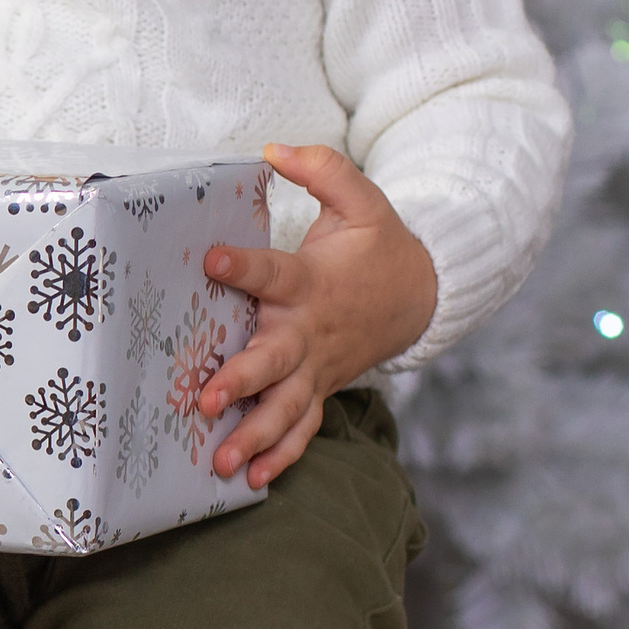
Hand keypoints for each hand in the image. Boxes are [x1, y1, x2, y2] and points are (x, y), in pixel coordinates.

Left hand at [199, 143, 437, 490]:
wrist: (419, 295)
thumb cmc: (377, 245)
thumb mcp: (360, 198)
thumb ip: (321, 168)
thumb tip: (274, 147)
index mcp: (311, 282)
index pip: (272, 271)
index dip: (243, 265)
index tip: (211, 259)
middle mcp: (310, 331)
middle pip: (274, 359)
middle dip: (243, 380)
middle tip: (208, 398)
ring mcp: (316, 367)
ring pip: (286, 407)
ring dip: (256, 435)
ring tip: (223, 460)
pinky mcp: (320, 387)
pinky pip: (304, 429)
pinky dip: (283, 456)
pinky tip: (251, 481)